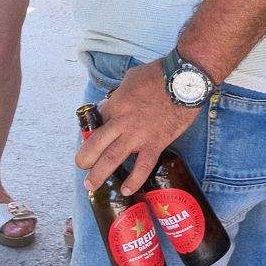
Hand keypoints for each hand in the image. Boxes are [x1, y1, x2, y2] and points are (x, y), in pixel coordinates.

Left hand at [74, 60, 197, 196]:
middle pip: (96, 144)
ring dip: (99, 174)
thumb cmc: (158, 74)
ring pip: (112, 158)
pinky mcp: (156, 143)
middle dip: (85, 158)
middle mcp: (122, 122)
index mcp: (115, 104)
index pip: (99, 120)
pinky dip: (134, 180)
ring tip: (91, 185)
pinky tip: (126, 190)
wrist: (183, 81)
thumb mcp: (131, 77)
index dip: (96, 127)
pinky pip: (143, 166)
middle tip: (81, 165)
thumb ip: (120, 93)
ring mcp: (138, 135)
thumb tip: (114, 102)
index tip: (98, 132)